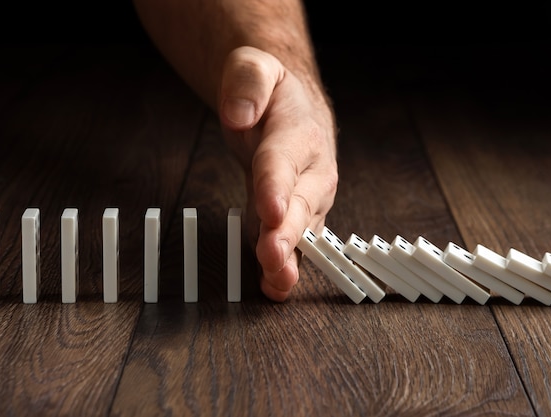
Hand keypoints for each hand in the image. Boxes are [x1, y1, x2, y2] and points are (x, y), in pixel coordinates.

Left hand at [218, 46, 337, 300]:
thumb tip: (238, 114)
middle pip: (299, 204)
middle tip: (272, 256)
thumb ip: (248, 83)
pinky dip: (285, 266)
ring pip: (301, 231)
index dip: (276, 187)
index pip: (283, 161)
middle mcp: (311, 171)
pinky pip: (293, 243)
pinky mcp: (296, 216)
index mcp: (299, 133)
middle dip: (286, 232)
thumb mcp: (256, 67)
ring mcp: (307, 198)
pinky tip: (274, 286)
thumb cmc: (274, 93)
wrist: (295, 110)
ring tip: (277, 282)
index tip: (270, 210)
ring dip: (290, 258)